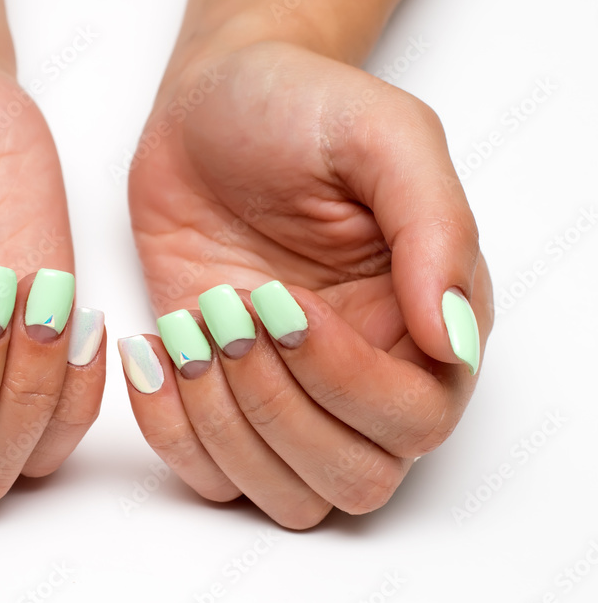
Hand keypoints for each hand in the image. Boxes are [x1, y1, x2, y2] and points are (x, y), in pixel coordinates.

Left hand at [122, 41, 491, 528]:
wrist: (206, 107)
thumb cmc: (299, 107)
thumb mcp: (381, 134)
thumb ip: (434, 226)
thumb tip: (449, 339)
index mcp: (422, 322)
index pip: (415, 420)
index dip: (344, 379)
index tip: (280, 298)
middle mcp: (363, 373)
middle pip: (354, 478)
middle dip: (278, 408)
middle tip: (229, 311)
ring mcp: (287, 392)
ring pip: (285, 495)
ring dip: (224, 425)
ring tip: (191, 326)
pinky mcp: (220, 394)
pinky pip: (211, 475)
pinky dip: (172, 432)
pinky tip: (153, 351)